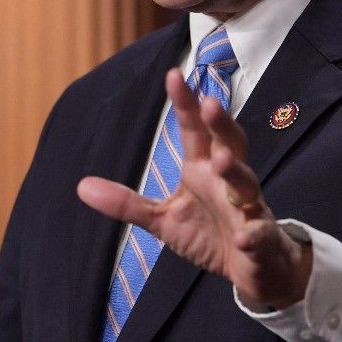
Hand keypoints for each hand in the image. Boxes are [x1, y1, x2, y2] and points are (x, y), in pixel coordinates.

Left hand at [77, 68, 312, 309]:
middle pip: (229, 143)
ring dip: (236, 170)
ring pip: (246, 182)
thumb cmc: (208, 233)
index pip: (194, 130)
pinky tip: (244, 236)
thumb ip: (126, 203)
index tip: (173, 75)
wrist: (252, 266)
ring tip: (222, 160)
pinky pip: (260, 233)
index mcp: (202, 169)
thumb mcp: (162, 219)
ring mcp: (248, 207)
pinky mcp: (261, 239)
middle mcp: (227, 180)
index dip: (185, 104)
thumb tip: (81, 186)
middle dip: (221, 123)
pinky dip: (254, 233)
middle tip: (209, 103)